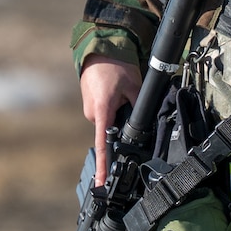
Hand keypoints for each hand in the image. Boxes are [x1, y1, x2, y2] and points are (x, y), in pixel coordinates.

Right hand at [79, 58, 139, 183]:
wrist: (99, 49)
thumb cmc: (116, 66)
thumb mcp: (134, 87)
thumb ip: (138, 109)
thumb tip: (142, 126)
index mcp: (102, 111)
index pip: (104, 145)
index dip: (104, 166)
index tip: (101, 182)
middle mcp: (91, 113)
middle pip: (112, 129)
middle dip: (122, 121)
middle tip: (127, 100)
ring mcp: (88, 109)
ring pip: (109, 119)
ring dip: (117, 111)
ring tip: (120, 91)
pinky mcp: (89, 104)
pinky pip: (104, 112)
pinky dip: (112, 105)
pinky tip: (114, 91)